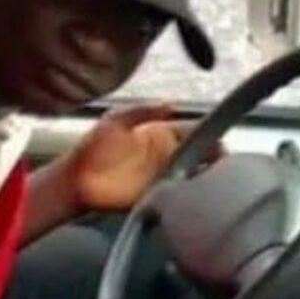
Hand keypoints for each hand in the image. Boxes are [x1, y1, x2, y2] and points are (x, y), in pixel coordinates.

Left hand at [60, 104, 217, 212]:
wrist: (76, 181)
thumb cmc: (92, 148)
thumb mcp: (115, 120)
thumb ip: (143, 110)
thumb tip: (172, 102)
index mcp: (159, 134)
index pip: (193, 131)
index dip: (208, 134)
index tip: (218, 139)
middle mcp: (166, 155)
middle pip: (200, 154)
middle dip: (214, 157)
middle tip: (223, 162)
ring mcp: (162, 177)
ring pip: (195, 175)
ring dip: (207, 176)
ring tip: (215, 178)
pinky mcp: (158, 196)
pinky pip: (181, 195)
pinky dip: (190, 195)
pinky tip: (195, 193)